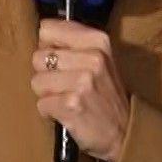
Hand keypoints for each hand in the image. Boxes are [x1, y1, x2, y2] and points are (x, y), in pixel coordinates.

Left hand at [32, 19, 131, 161]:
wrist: (125, 132)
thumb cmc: (106, 95)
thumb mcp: (100, 59)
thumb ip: (73, 42)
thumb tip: (41, 34)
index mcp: (97, 40)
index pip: (48, 29)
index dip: (49, 47)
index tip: (62, 61)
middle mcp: (92, 57)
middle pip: (38, 57)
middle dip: (46, 74)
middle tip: (66, 85)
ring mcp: (83, 81)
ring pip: (36, 81)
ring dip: (47, 95)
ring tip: (66, 99)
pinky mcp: (72, 105)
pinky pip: (41, 104)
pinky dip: (49, 112)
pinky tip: (66, 113)